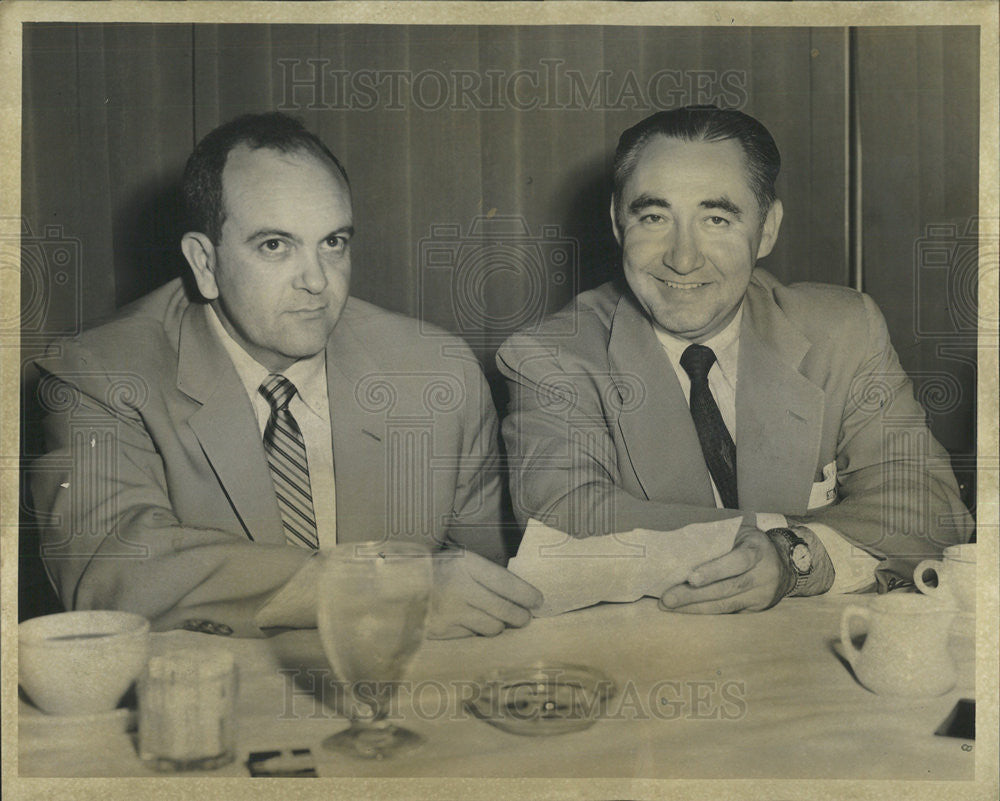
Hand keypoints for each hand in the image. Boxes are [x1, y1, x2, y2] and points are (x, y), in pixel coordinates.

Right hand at [426, 550, 543, 637]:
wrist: (398, 586)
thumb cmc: (437, 571)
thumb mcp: (461, 561)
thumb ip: (486, 575)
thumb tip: (521, 595)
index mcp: (466, 563)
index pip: (507, 583)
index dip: (527, 595)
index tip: (538, 601)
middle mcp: (460, 587)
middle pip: (505, 610)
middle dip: (521, 616)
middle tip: (525, 617)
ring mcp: (451, 612)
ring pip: (493, 627)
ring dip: (499, 625)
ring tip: (498, 620)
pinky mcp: (443, 631)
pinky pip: (473, 636)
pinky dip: (477, 631)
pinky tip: (472, 623)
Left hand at [658, 523, 789, 613]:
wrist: (785, 564)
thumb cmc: (749, 543)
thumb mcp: (739, 532)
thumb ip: (717, 537)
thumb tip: (679, 546)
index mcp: (757, 549)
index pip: (738, 561)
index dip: (715, 570)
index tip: (691, 578)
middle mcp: (764, 574)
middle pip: (727, 588)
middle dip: (694, 595)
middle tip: (667, 598)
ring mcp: (762, 595)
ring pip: (726, 604)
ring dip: (695, 607)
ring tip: (670, 606)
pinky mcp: (757, 609)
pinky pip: (729, 612)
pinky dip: (706, 612)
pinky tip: (686, 611)